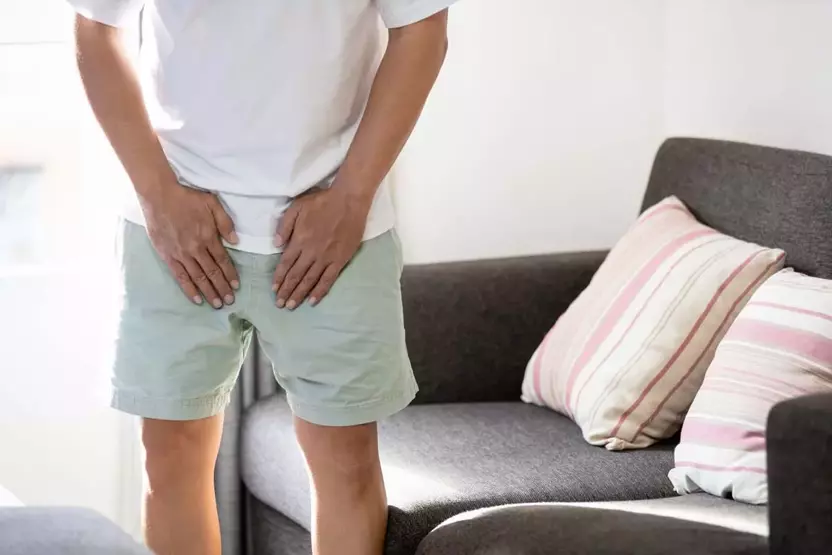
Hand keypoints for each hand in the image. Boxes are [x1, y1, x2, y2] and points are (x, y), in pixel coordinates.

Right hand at [141, 180, 239, 307]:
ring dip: (209, 292)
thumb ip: (225, 223)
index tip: (236, 286)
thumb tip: (235, 241)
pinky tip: (196, 299)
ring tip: (217, 304)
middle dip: (222, 288)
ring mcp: (181, 254)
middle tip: (229, 301)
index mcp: (208, 237)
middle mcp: (196, 249)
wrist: (159, 196)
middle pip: (212, 273)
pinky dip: (189, 289)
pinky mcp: (167, 256)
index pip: (222, 261)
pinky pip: (180, 276)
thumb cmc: (187, 198)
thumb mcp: (212, 203)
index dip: (230, 274)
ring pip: (198, 277)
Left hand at [272, 187, 369, 308]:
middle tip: (279, 304)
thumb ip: (284, 226)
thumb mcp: (297, 207)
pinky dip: (320, 291)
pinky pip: (328, 279)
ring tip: (291, 306)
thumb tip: (276, 245)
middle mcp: (311, 252)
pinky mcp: (340, 260)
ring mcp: (326, 258)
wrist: (348, 201)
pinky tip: (313, 301)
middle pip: (296, 275)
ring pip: (310, 280)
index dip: (279, 278)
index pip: (286, 263)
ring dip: (299, 294)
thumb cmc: (322, 202)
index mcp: (299, 240)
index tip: (273, 289)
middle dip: (286, 291)